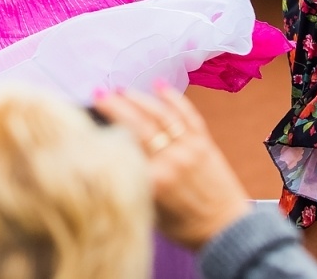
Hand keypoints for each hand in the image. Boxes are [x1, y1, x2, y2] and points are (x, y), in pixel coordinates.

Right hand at [93, 83, 249, 250]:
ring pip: (162, 115)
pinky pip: (188, 115)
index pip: (124, 150)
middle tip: (99, 95)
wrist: (228, 230)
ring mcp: (190, 149)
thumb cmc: (186, 228)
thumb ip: (135, 187)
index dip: (105, 135)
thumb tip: (113, 164)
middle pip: (139, 125)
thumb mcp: (151, 215)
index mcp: (156, 182)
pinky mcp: (205, 143)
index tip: (88, 123)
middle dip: (116, 107)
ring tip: (121, 90)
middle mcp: (172, 161)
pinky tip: (159, 86)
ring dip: (139, 99)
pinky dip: (174, 98)